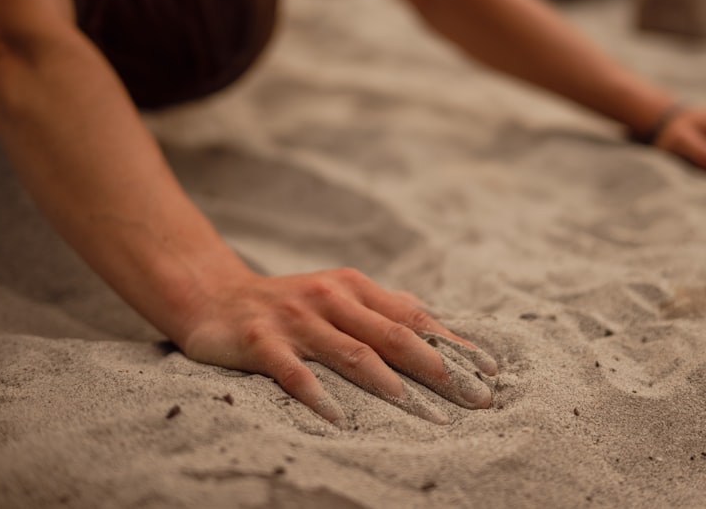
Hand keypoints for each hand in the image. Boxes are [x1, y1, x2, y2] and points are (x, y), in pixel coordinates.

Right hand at [177, 267, 497, 425]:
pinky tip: (338, 418)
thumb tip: (439, 329)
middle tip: (475, 399)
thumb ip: (383, 310)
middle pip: (395, 336)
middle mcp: (331, 299)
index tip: (491, 370)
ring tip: (425, 412)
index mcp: (355, 287)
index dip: (454, 343)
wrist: (214, 295)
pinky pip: (293, 371)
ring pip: (352, 352)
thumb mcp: (340, 296)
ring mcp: (296, 320)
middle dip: (440, 369)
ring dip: (391, 384)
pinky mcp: (261, 341)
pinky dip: (317, 394)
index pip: (416, 317)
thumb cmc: (290, 302)